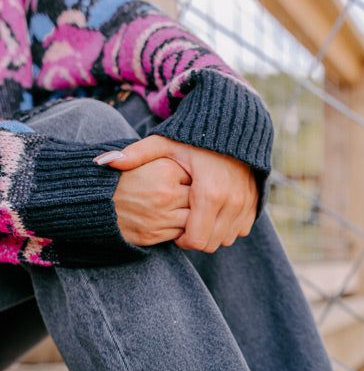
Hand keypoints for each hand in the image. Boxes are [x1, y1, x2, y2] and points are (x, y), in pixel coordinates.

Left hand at [103, 136, 257, 252]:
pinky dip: (227, 227)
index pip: (196, 240)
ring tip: (198, 216)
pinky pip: (239, 231)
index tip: (175, 226)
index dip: (182, 240)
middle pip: (210, 244)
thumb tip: (102, 162)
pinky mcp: (255, 205)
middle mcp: (232, 202)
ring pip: (225, 240)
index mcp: (209, 193)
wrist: (235, 126)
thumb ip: (136, 155)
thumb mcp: (164, 143)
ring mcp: (246, 205)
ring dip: (211, 234)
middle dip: (195, 238)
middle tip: (184, 222)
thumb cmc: (194, 137)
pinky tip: (215, 212)